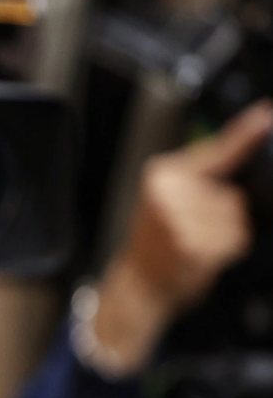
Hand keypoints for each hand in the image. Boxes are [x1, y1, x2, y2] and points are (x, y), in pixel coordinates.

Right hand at [93, 99, 272, 369]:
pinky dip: (225, 252)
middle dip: (223, 214)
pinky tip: (199, 257)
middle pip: (233, 194)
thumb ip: (203, 174)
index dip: (245, 133)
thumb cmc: (158, 242)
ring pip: (236, 218)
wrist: (137, 283)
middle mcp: (168, 192)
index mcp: (163, 174)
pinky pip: (234, 240)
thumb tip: (247, 145)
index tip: (266, 114)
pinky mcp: (191, 245)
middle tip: (191, 230)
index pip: (215, 150)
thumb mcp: (169, 198)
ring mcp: (178, 219)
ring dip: (225, 236)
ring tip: (194, 244)